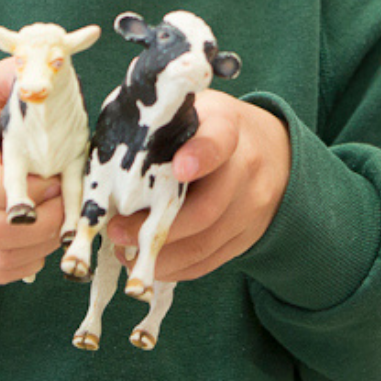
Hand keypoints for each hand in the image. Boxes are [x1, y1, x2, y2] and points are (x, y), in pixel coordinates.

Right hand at [0, 60, 66, 284]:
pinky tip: (40, 233)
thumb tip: (59, 68)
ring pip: (4, 255)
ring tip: (59, 212)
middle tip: (65, 195)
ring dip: (44, 240)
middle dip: (47, 218)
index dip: (26, 187)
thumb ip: (15, 77)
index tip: (54, 174)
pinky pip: (2, 271)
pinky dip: (30, 260)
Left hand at [106, 92, 290, 283]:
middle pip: (206, 208)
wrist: (274, 152)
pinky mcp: (247, 237)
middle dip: (157, 227)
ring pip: (204, 243)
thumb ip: (157, 126)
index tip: (179, 167)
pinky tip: (149, 262)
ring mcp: (251, 208)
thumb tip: (106, 156)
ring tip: (123, 254)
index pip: (218, 141)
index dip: (200, 156)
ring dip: (159, 256)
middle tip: (117, 231)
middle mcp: (246, 169)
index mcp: (227, 128)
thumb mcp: (192, 111)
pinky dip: (174, 268)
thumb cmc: (210, 129)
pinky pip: (208, 262)